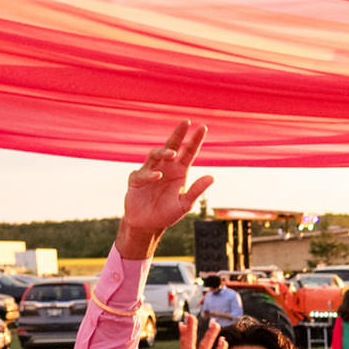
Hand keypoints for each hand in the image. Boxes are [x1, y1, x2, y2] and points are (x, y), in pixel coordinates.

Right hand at [117, 122, 213, 257]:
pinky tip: (158, 176)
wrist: (147, 225)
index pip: (188, 152)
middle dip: (178, 134)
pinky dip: (150, 174)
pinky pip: (143, 173)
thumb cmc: (166, 214)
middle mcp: (165, 167)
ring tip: (172, 153)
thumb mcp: (184, 204)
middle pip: (172, 146)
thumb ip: (196, 191)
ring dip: (163, 152)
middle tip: (185, 122)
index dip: (195, 140)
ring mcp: (150, 171)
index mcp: (179, 171)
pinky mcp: (136, 180)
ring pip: (155, 155)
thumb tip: (212, 177)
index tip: (203, 127)